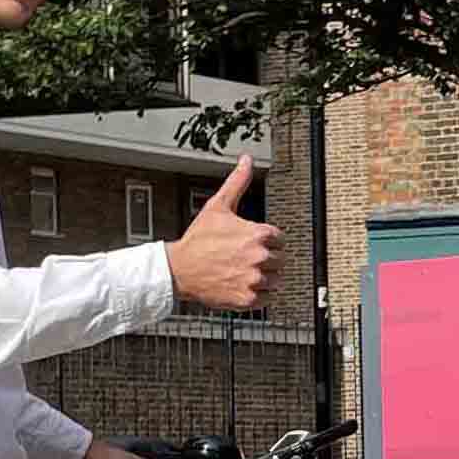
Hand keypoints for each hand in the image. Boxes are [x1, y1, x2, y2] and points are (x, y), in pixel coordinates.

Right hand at [168, 156, 279, 311]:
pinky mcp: (248, 298)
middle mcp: (260, 257)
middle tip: (246, 258)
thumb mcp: (218, 206)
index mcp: (258, 234)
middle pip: (280, 260)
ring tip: (244, 271)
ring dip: (264, 277)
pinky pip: (267, 298)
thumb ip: (237, 182)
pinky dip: (258, 293)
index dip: (267, 241)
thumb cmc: (197, 240)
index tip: (253, 243)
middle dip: (266, 259)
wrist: (178, 269)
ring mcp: (254, 279)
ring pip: (275, 279)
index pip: (280, 239)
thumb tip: (246, 161)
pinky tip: (242, 284)